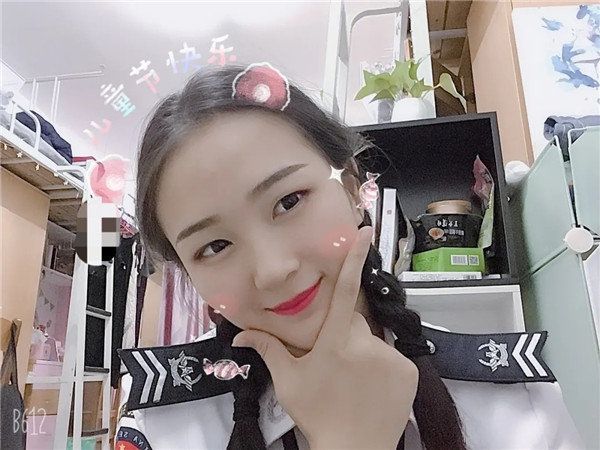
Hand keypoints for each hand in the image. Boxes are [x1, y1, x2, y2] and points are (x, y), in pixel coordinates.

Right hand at [232, 226, 418, 448]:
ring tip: (353, 381)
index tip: (365, 231)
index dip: (353, 259)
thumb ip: (268, 350)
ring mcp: (391, 357)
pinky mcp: (409, 371)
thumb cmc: (317, 414)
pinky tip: (372, 389)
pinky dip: (382, 367)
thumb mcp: (288, 382)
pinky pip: (392, 358)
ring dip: (362, 353)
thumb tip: (239, 335)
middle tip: (334, 361)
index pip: (343, 291)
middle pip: (354, 322)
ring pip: (372, 341)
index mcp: (334, 341)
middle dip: (343, 333)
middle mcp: (365, 343)